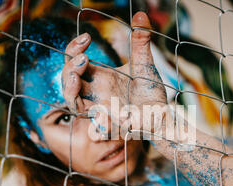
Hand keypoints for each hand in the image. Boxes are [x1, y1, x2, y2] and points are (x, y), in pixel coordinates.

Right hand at [61, 12, 166, 136]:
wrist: (163, 113)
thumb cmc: (150, 91)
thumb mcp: (144, 63)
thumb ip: (140, 40)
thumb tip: (140, 15)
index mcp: (100, 77)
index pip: (75, 62)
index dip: (74, 49)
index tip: (86, 37)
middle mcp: (96, 92)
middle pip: (69, 80)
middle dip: (69, 67)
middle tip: (83, 56)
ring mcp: (101, 108)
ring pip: (73, 101)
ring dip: (70, 88)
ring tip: (77, 74)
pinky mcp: (110, 123)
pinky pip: (93, 122)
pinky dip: (90, 113)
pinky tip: (92, 102)